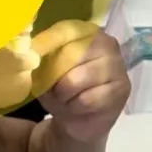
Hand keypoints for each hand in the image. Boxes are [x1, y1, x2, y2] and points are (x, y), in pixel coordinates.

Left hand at [31, 21, 130, 142]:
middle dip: (54, 77)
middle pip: (70, 54)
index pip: (64, 30)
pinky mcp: (122, 89)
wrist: (79, 120)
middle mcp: (106, 43)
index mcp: (87, 32)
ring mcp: (117, 65)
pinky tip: (79, 108)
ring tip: (66, 99)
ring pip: (77, 79)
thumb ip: (41, 57)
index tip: (29, 57)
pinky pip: (87, 99)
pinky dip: (75, 107)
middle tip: (52, 89)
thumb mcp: (46, 71)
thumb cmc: (62, 90)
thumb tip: (29, 52)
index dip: (45, 44)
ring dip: (64, 95)